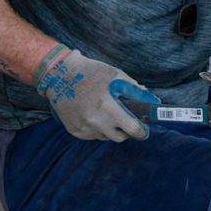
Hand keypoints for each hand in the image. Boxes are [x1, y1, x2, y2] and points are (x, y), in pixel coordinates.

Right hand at [35, 47, 159, 141]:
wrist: (59, 74)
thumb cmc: (90, 72)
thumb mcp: (116, 76)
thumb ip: (134, 90)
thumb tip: (151, 100)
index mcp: (108, 108)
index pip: (132, 130)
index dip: (141, 130)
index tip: (143, 129)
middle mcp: (96, 122)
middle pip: (119, 137)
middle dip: (125, 131)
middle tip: (125, 120)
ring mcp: (84, 128)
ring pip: (105, 137)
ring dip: (110, 129)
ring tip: (106, 113)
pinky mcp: (74, 131)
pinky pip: (92, 135)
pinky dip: (96, 129)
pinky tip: (93, 115)